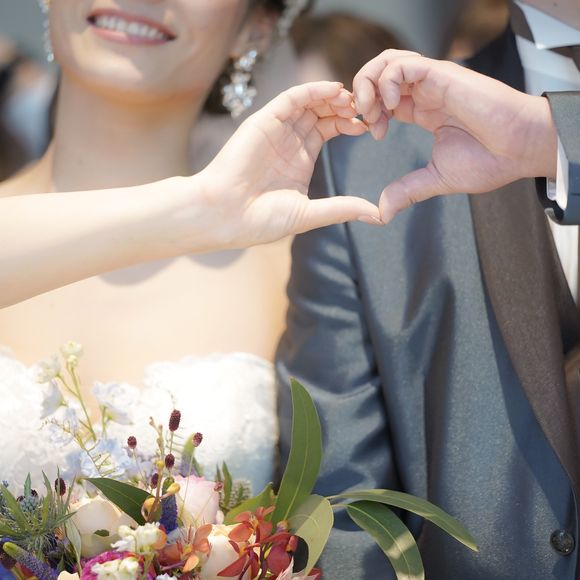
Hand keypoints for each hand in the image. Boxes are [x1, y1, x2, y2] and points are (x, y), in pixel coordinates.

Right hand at [199, 81, 381, 246]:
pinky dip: (312, 90)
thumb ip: (342, 209)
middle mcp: (289, 141)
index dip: (350, 124)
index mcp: (300, 160)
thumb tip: (377, 215)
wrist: (224, 217)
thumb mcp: (309, 214)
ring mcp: (276, 130)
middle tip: (367, 107)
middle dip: (345, 107)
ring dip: (332, 96)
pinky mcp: (264, 121)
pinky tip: (333, 90)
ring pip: (309, 102)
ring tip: (353, 98)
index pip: (329, 130)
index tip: (370, 126)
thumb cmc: (260, 220)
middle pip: (322, 112)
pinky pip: (291, 98)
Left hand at [353, 50, 557, 222]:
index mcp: (423, 111)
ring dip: (369, 83)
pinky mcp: (442, 76)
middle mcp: (425, 93)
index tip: (369, 133)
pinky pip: (403, 65)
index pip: (383, 98)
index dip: (367, 112)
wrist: (520, 150)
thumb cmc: (490, 161)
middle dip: (360, 93)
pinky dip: (387, 81)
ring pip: (387, 62)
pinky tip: (391, 106)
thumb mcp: (436, 178)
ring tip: (371, 111)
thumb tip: (381, 213)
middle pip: (379, 74)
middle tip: (362, 119)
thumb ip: (407, 191)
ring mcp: (433, 82)